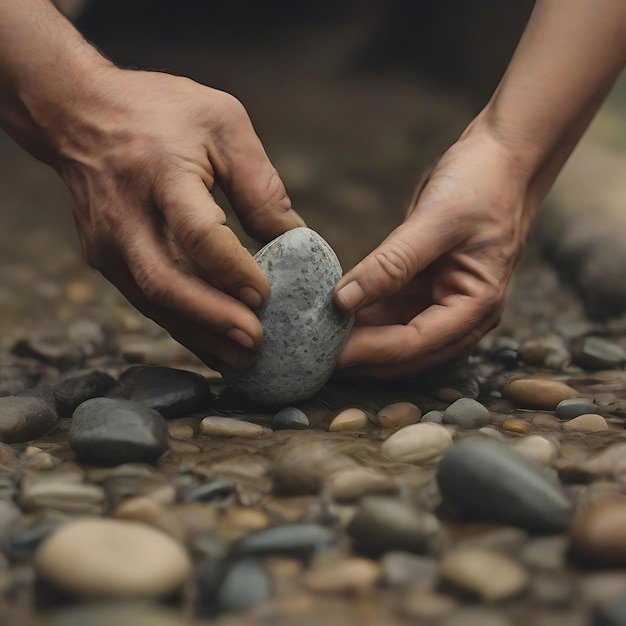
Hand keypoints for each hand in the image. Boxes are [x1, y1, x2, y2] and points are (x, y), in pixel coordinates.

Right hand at [51, 67, 303, 370]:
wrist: (80, 115)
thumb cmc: (160, 112)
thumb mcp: (222, 124)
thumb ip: (259, 183)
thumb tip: (294, 239)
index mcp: (160, 172)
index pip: (198, 233)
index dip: (233, 269)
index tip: (266, 293)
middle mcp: (126, 214)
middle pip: (167, 281)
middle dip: (214, 318)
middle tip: (256, 342)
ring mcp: (109, 243)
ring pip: (155, 302)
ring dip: (201, 334)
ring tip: (243, 358)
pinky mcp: (106, 260)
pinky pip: (148, 301)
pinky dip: (183, 326)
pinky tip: (214, 344)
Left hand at [334, 125, 535, 377]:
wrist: (502, 157)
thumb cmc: (481, 184)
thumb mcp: (436, 221)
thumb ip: (391, 263)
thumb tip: (343, 301)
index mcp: (476, 305)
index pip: (416, 343)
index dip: (371, 352)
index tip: (330, 355)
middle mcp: (462, 314)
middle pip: (406, 353)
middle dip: (363, 358)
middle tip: (315, 358)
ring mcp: (444, 303)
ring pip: (395, 337)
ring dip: (360, 342)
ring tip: (317, 342)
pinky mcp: (426, 289)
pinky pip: (391, 313)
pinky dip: (364, 318)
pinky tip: (333, 317)